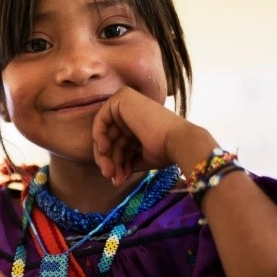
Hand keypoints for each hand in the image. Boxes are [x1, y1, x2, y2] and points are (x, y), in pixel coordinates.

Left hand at [92, 87, 207, 184]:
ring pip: (104, 133)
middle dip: (108, 160)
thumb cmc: (164, 151)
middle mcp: (131, 111)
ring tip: (110, 172)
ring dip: (105, 156)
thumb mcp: (138, 158)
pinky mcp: (122, 98)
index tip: (117, 179)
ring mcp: (126, 102)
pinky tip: (105, 150)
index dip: (114, 162)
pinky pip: (100, 119)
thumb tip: (110, 173)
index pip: (116, 143)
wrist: (177, 142)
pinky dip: (99, 136)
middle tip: (110, 176)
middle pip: (109, 138)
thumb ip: (123, 160)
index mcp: (137, 123)